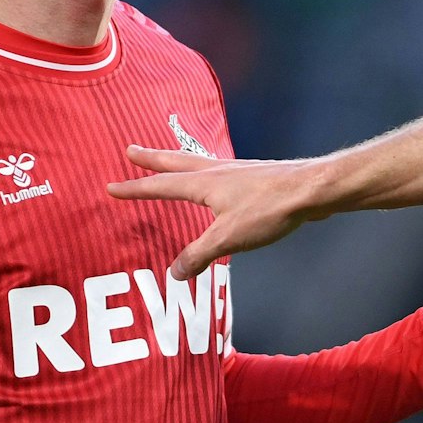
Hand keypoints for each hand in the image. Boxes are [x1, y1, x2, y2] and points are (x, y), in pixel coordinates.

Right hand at [110, 148, 337, 280]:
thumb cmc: (269, 208)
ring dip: (177, 161)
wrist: (311, 189)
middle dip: (151, 158)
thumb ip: (199, 254)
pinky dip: (205, 171)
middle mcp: (217, 171)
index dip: (135, 187)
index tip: (111, 185)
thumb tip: (174, 273)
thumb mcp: (228, 237)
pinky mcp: (254, 177)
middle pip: (176, 162)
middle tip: (130, 149)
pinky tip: (215, 180)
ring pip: (198, 162)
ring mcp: (237, 171)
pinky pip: (219, 171)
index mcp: (204, 183)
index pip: (161, 185)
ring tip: (168, 160)